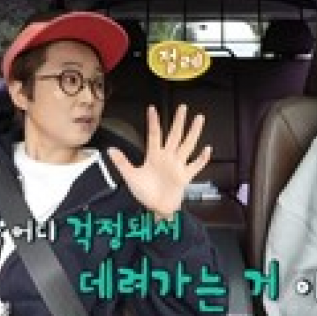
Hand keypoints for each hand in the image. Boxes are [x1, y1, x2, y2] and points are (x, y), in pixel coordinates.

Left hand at [108, 104, 210, 219]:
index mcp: (154, 156)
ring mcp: (177, 166)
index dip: (153, 122)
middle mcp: (167, 158)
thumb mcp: (130, 177)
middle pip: (174, 135)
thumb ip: (122, 163)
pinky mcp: (185, 177)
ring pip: (187, 145)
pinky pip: (195, 166)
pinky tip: (207, 149)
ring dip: (193, 133)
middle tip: (182, 107)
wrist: (156, 208)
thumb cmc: (144, 193)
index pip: (154, 135)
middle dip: (178, 121)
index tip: (152, 108)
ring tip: (199, 119)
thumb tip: (109, 150)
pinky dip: (202, 159)